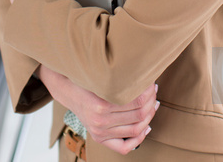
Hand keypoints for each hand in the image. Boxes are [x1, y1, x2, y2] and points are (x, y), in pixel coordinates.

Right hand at [38, 65, 158, 154]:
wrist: (68, 90)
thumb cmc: (88, 79)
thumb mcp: (102, 76)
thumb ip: (121, 79)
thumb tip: (144, 75)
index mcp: (102, 105)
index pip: (137, 101)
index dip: (149, 92)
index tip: (151, 82)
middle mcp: (101, 121)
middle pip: (139, 115)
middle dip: (151, 102)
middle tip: (154, 91)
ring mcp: (100, 132)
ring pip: (135, 130)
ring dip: (149, 116)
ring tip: (153, 104)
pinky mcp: (99, 138)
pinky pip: (124, 147)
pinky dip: (139, 139)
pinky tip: (146, 127)